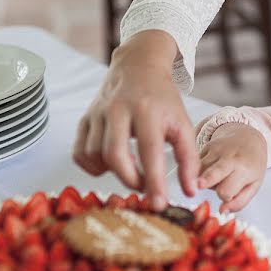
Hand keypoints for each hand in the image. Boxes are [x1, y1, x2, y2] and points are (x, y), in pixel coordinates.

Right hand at [72, 31, 198, 209]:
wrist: (138, 66)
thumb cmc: (163, 99)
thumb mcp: (183, 124)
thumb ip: (189, 159)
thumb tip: (190, 191)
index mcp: (148, 110)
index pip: (150, 151)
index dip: (154, 181)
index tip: (159, 204)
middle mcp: (119, 109)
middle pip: (115, 155)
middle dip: (130, 180)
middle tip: (145, 188)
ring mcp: (98, 113)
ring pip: (95, 155)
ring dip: (113, 172)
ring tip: (132, 171)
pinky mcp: (85, 118)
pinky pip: (80, 152)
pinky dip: (92, 166)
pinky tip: (110, 163)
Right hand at [197, 123, 266, 212]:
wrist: (249, 137)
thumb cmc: (252, 165)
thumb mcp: (254, 185)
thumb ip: (240, 201)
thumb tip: (222, 211)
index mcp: (244, 169)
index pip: (225, 191)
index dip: (225, 196)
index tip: (228, 194)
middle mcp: (228, 158)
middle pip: (212, 174)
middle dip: (205, 181)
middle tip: (199, 186)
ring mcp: (215, 150)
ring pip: (199, 171)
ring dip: (203, 180)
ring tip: (215, 178)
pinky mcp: (205, 146)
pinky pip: (195, 164)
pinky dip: (198, 172)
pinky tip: (207, 172)